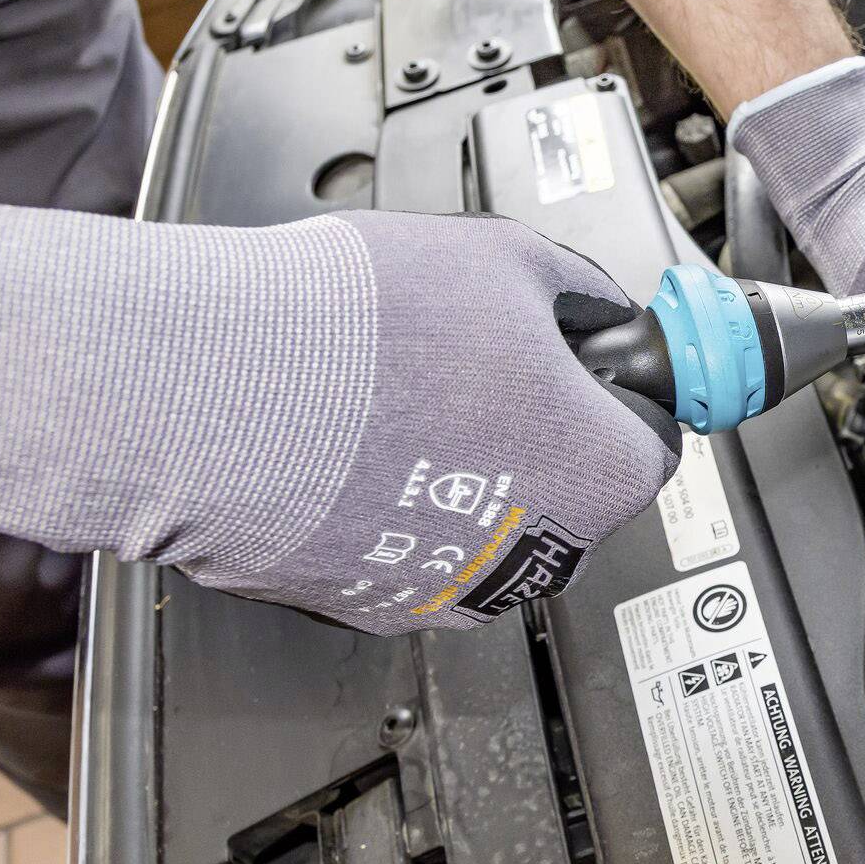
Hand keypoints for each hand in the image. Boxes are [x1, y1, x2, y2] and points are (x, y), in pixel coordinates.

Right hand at [0, 205, 678, 633]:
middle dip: (544, 428)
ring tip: (405, 398)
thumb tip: (593, 309)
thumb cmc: (361, 330)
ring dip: (469, 470)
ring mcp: (458, 588)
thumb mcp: (508, 259)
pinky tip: (360, 446)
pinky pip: (415, 550)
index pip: (652, 437)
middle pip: (576, 487)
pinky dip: (400, 507)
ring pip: (494, 525)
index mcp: (604, 472)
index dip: (616, 386)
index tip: (587, 364)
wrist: (212, 391)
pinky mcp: (376, 604)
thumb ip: (579, 292)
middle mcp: (544, 553)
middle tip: (482, 364)